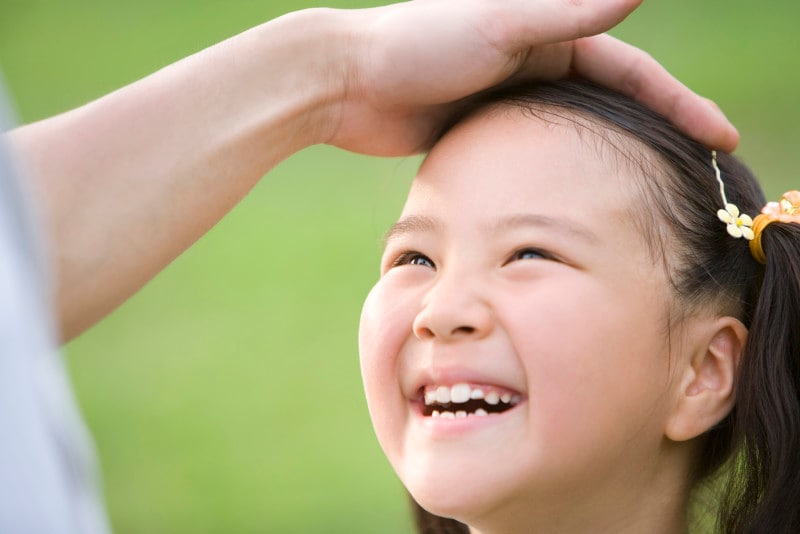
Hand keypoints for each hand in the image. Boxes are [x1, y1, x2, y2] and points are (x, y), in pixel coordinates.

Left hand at [326, 0, 737, 154]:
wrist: (347, 82)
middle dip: (658, 129)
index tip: (719, 138)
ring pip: (577, 128)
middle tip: (701, 168)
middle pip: (613, 100)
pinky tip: (578, 194)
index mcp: (546, 32)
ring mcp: (509, 95)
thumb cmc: (416, 46)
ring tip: (650, 187)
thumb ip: (565, 12)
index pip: (631, 71)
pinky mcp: (483, 127)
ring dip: (614, 152)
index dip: (679, 103)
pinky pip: (536, 149)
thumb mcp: (497, 24)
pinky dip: (563, 166)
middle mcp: (533, 59)